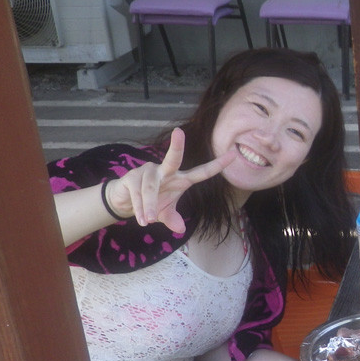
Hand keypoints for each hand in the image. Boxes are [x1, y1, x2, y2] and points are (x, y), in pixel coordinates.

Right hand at [105, 128, 236, 233]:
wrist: (125, 202)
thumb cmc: (151, 204)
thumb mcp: (165, 214)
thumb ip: (173, 219)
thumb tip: (180, 229)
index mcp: (180, 179)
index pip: (202, 172)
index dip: (218, 165)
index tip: (234, 154)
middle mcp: (165, 171)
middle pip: (173, 158)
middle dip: (176, 146)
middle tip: (179, 132)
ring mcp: (147, 171)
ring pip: (150, 187)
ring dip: (149, 206)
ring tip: (147, 221)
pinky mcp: (131, 176)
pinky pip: (137, 192)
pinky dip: (139, 207)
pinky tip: (141, 218)